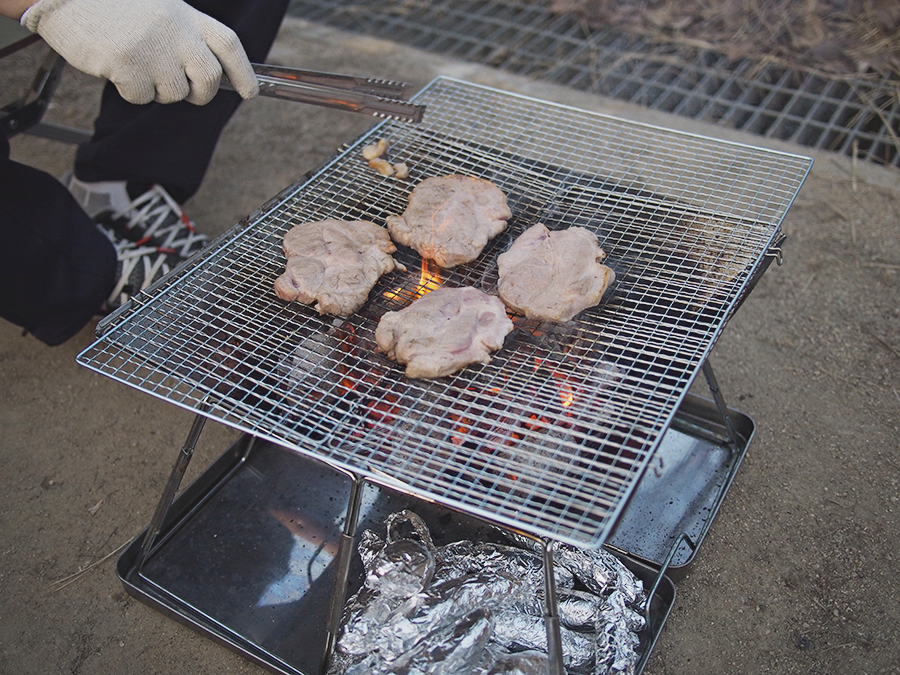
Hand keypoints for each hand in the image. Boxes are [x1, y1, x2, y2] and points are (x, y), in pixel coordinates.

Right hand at [20, 0, 258, 104]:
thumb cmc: (110, 4)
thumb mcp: (159, 9)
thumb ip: (185, 36)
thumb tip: (209, 76)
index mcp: (186, 15)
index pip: (227, 45)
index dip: (244, 72)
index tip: (251, 93)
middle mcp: (175, 31)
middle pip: (208, 78)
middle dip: (201, 93)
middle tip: (186, 91)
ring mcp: (152, 48)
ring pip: (173, 93)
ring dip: (156, 88)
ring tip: (135, 61)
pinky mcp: (127, 63)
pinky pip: (141, 97)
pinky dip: (130, 90)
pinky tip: (116, 66)